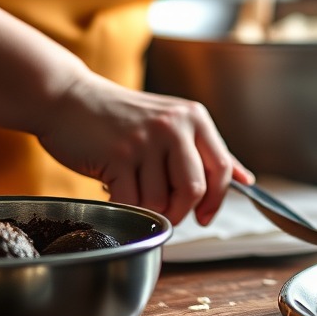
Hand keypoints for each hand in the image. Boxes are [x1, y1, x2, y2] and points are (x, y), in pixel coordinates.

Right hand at [37, 71, 253, 224]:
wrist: (70, 99)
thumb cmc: (122, 117)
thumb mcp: (173, 123)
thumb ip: (209, 151)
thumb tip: (246, 178)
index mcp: (194, 117)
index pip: (222, 169)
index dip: (215, 200)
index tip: (203, 216)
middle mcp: (174, 125)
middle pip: (194, 190)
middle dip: (180, 211)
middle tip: (163, 210)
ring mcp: (145, 139)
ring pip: (160, 201)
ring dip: (146, 208)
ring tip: (133, 188)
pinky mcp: (117, 155)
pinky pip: (131, 202)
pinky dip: (124, 207)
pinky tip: (115, 188)